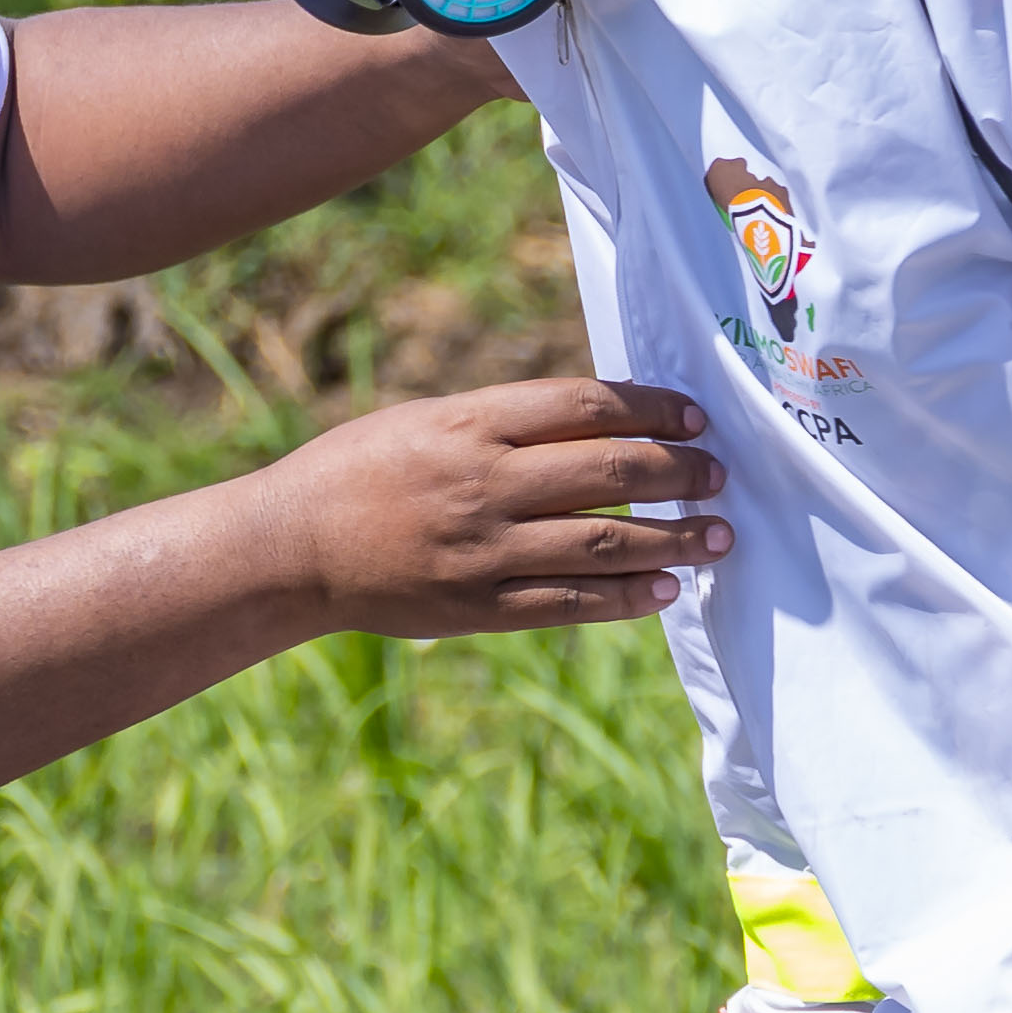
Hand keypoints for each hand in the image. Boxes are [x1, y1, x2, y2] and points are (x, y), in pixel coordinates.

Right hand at [247, 379, 723, 637]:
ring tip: (718, 537)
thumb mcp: (428, 419)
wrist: (292, 548)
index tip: (695, 416)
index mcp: (470, 423)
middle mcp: (483, 483)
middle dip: (679, 472)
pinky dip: (627, 597)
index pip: (587, 404)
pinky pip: (571, 604)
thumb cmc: (359, 470)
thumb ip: (505, 421)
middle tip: (719, 474)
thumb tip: (600, 422)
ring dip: (673, 539)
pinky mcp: (478, 607)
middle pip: (610, 471)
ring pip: (604, 543)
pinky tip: (667, 590)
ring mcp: (483, 550)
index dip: (653, 408)